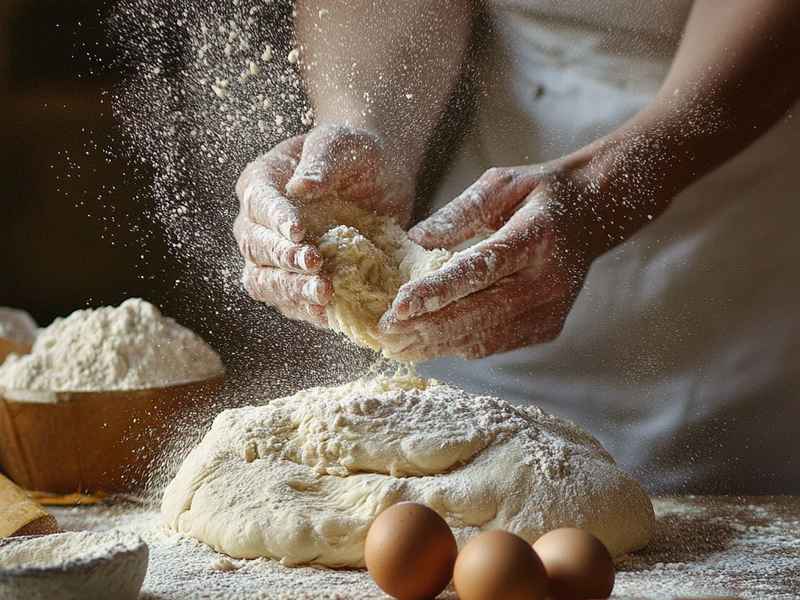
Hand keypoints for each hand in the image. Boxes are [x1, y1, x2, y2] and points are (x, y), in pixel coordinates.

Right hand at [235, 124, 414, 327]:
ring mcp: (274, 258)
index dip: (276, 219)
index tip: (298, 231)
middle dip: (283, 258)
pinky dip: (308, 310)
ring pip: (265, 282)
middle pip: (256, 248)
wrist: (379, 180)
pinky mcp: (296, 281)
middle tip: (315, 263)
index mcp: (261, 184)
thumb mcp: (342, 146)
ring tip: (323, 293)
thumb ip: (322, 162)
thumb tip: (300, 187)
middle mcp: (258, 224)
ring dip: (291, 290)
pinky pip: (292, 303)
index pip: (259, 204)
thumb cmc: (355, 155)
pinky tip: (330, 313)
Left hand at [380, 155, 620, 360]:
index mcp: (535, 239)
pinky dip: (459, 345)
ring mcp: (550, 310)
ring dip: (436, 345)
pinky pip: (496, 344)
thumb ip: (457, 213)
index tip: (398, 305)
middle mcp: (547, 282)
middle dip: (426, 328)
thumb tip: (412, 241)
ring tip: (396, 346)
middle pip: (478, 314)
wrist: (595, 213)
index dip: (438, 291)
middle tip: (383, 334)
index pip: (480, 270)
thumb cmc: (538, 195)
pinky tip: (427, 344)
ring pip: (485, 338)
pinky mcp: (548, 328)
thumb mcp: (500, 185)